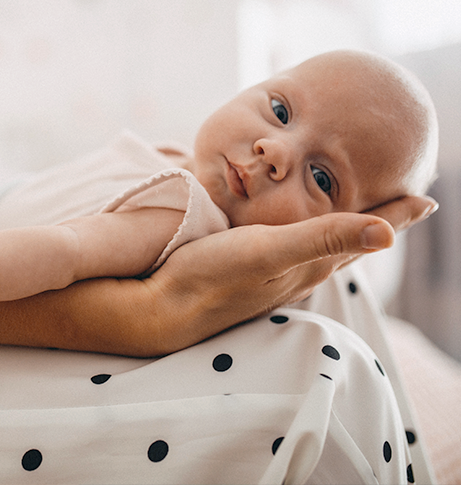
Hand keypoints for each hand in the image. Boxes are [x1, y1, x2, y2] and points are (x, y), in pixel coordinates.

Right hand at [144, 195, 436, 351]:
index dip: (397, 215)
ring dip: (343, 226)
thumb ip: (323, 238)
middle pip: (350, 241)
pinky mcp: (251, 273)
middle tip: (399, 198)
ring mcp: (275, 275)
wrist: (164, 307)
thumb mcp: (269, 251)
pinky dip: (307, 231)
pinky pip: (293, 248)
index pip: (367, 234)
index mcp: (312, 263)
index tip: (428, 198)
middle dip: (377, 220)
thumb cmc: (213, 275)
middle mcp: (300, 271)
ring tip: (355, 208)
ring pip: (322, 246)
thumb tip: (388, 234)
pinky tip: (294, 227)